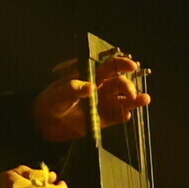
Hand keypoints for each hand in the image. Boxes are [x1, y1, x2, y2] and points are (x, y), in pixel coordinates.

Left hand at [32, 54, 150, 143]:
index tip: (131, 66)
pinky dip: (123, 115)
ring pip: (122, 99)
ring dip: (134, 99)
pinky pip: (116, 116)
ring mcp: (102, 103)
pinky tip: (126, 115)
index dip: (121, 64)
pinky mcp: (102, 119)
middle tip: (130, 93)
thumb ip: (72, 90)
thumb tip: (90, 87)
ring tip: (144, 100)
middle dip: (128, 86)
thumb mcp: (58, 94)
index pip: (109, 66)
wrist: (44, 124)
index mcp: (90, 75)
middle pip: (119, 83)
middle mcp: (100, 87)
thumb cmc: (50, 102)